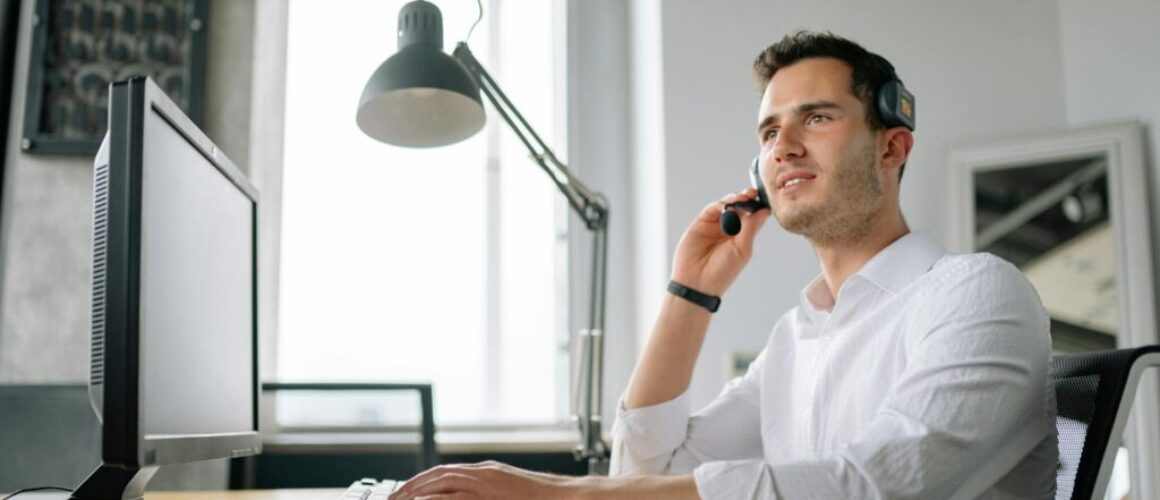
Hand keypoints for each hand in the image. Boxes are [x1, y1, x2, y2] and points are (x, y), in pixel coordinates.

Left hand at [389, 461, 579, 499]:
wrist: (566, 498)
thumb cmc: (540, 499)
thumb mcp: (507, 492)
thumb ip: (485, 493)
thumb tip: (463, 495)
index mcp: (487, 472)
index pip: (446, 472)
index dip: (422, 481)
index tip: (405, 491)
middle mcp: (484, 474)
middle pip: (439, 475)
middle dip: (413, 486)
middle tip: (394, 498)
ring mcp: (488, 484)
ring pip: (444, 482)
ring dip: (418, 491)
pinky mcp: (492, 495)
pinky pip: (457, 496)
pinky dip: (437, 498)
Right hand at [671, 187, 770, 295]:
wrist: (697, 281)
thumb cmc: (722, 272)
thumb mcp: (742, 249)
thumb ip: (751, 229)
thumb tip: (764, 211)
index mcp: (742, 237)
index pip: (753, 217)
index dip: (759, 206)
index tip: (765, 198)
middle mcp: (729, 229)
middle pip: (741, 208)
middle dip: (748, 198)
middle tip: (753, 192)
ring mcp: (715, 225)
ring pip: (727, 205)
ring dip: (735, 199)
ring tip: (742, 198)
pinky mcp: (701, 223)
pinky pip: (712, 209)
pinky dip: (720, 204)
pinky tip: (727, 205)